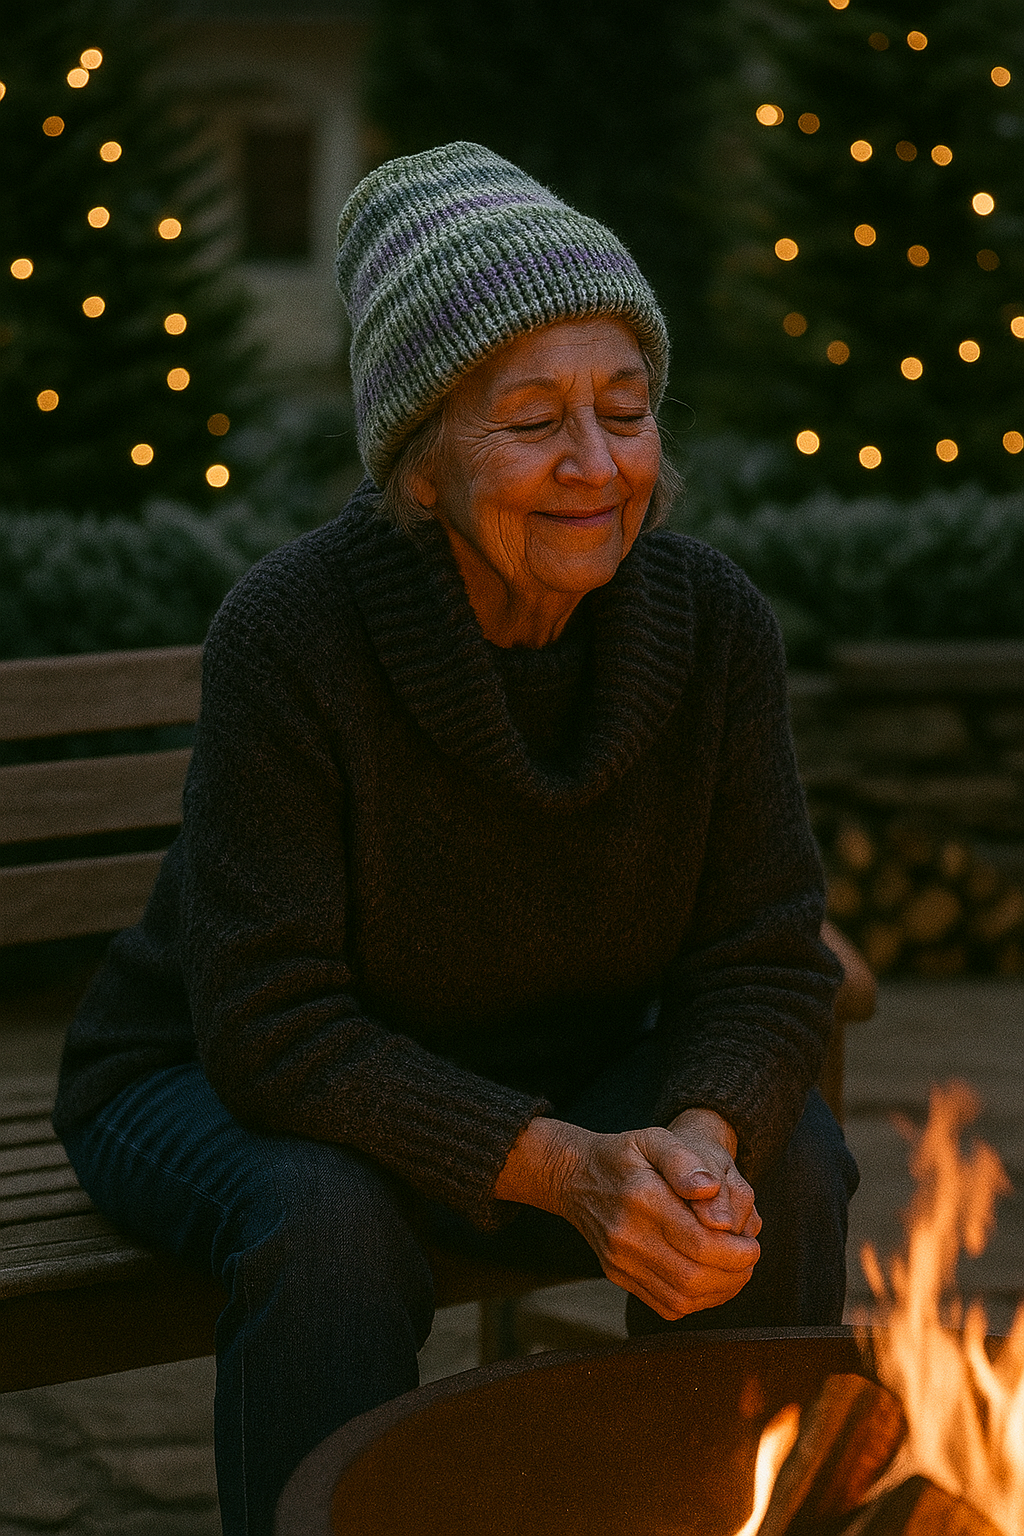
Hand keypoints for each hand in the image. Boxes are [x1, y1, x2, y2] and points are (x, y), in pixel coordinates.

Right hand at [494, 1113, 760, 1320]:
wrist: (576, 1177)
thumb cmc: (626, 1156)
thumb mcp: (656, 1140)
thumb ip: (686, 1162)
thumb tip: (712, 1189)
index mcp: (642, 1199)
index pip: (698, 1242)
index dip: (735, 1252)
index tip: (752, 1244)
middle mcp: (627, 1236)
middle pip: (692, 1276)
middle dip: (733, 1275)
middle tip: (749, 1259)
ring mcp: (620, 1261)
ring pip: (681, 1298)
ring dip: (719, 1292)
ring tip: (737, 1272)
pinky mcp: (619, 1276)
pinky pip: (665, 1305)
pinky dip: (696, 1301)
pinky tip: (710, 1281)